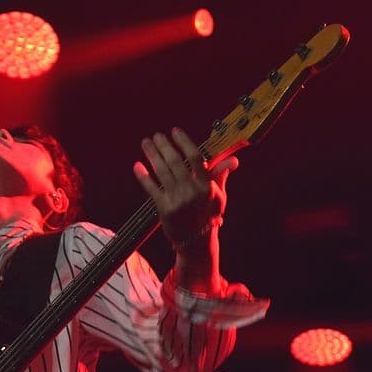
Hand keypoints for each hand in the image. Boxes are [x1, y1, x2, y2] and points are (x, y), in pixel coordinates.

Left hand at [132, 128, 237, 248]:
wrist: (196, 240)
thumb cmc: (208, 214)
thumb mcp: (218, 196)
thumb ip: (220, 176)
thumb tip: (234, 160)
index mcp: (206, 186)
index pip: (195, 158)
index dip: (184, 142)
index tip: (175, 131)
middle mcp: (192, 191)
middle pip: (175, 162)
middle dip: (164, 146)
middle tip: (156, 136)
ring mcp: (177, 200)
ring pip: (162, 172)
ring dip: (152, 155)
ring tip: (146, 143)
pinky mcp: (164, 209)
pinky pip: (151, 189)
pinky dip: (143, 177)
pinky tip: (137, 165)